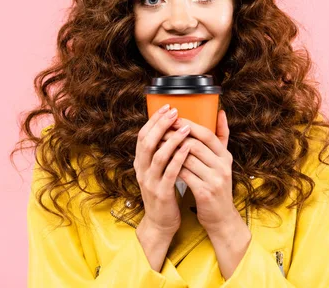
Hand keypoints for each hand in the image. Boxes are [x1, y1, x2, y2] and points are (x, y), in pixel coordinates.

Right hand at [134, 104, 191, 236]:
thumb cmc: (164, 192)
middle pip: (147, 141)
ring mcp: (149, 182)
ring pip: (157, 155)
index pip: (142, 136)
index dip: (153, 120)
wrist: (161, 222)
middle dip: (161, 125)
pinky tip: (188, 148)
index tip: (166, 107)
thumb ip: (161, 152)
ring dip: (172, 139)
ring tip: (186, 127)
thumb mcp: (158, 170)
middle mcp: (141, 170)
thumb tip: (170, 129)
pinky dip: (179, 158)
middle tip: (175, 112)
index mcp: (140, 162)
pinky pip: (170, 172)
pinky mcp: (161, 193)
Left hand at [161, 110, 237, 232]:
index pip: (207, 134)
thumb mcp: (222, 161)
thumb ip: (221, 137)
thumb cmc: (216, 184)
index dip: (188, 125)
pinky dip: (171, 167)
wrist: (220, 217)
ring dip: (170, 151)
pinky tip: (162, 164)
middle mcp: (223, 166)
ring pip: (187, 159)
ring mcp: (215, 180)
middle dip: (175, 137)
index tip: (172, 119)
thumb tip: (220, 112)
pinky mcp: (205, 192)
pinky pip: (184, 175)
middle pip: (195, 144)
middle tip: (159, 131)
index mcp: (225, 156)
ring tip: (157, 146)